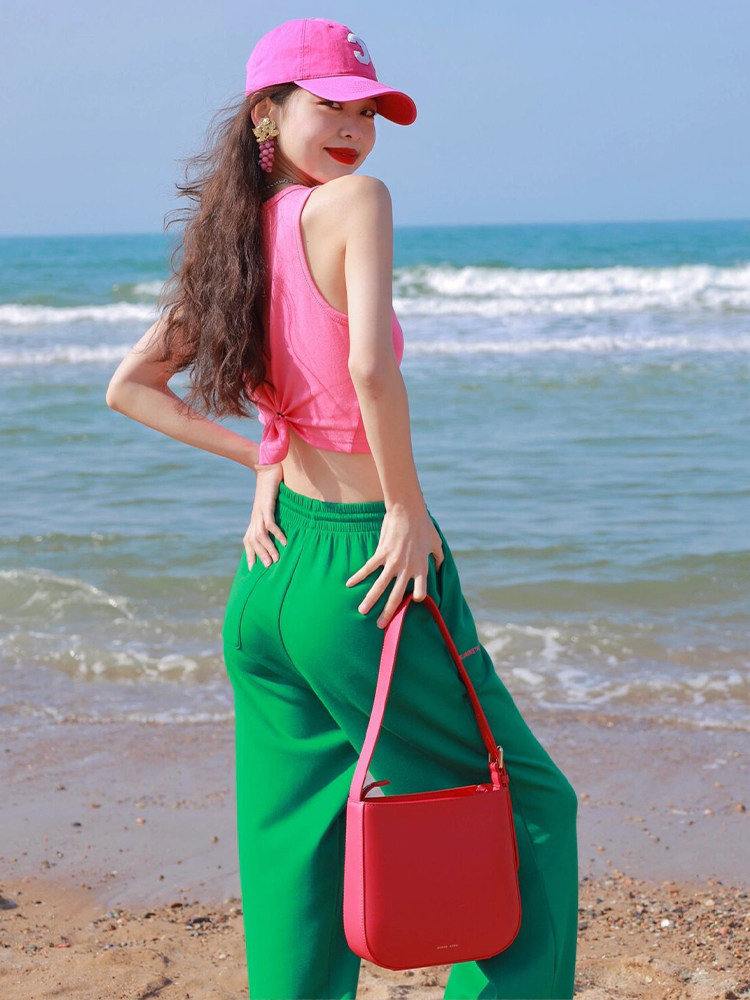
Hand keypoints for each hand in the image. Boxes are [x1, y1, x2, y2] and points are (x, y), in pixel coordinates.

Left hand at [243, 463, 286, 567]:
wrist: (267, 466)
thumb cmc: (271, 485)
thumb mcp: (271, 503)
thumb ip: (273, 514)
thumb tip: (279, 525)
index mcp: (254, 517)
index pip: (248, 539)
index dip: (249, 553)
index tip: (252, 568)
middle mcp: (255, 516)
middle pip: (252, 540)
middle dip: (259, 555)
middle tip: (268, 567)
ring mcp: (259, 511)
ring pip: (260, 535)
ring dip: (268, 548)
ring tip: (276, 558)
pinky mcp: (266, 504)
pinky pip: (269, 523)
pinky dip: (276, 533)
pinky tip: (283, 541)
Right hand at [345, 502, 444, 628]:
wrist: (408, 511)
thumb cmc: (424, 526)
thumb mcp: (436, 542)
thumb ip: (438, 556)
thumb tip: (439, 565)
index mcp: (421, 568)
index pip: (420, 592)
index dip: (416, 598)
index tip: (409, 601)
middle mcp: (407, 569)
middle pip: (396, 596)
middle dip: (388, 613)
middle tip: (381, 625)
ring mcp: (393, 562)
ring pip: (380, 586)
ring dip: (370, 600)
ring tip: (362, 611)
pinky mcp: (382, 553)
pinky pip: (369, 568)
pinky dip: (358, 576)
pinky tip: (349, 584)